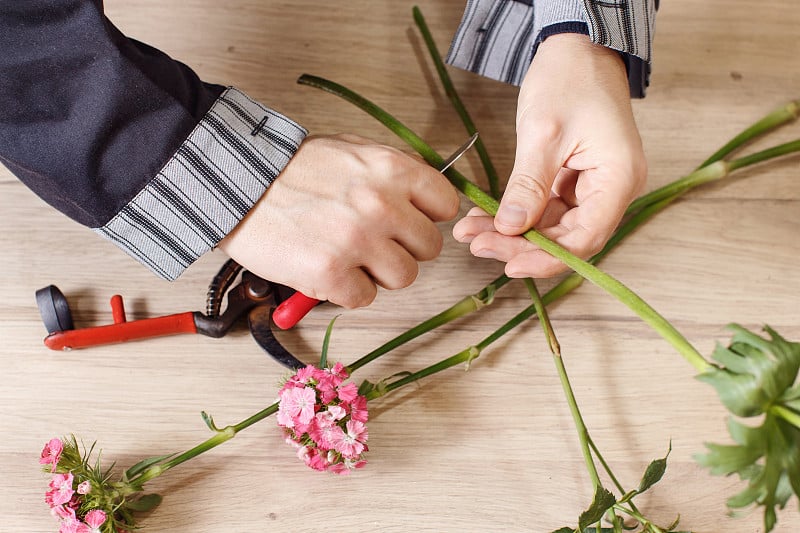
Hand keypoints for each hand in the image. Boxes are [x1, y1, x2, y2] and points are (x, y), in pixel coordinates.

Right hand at [218, 134, 459, 307]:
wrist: (237, 185)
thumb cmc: (292, 169)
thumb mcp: (351, 151)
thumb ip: (393, 175)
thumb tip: (427, 203)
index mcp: (391, 169)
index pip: (446, 204)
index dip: (427, 217)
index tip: (408, 222)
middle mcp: (382, 204)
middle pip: (429, 247)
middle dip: (402, 248)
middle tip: (372, 243)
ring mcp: (358, 240)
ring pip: (403, 277)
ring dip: (377, 274)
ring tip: (346, 257)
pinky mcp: (331, 273)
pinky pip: (364, 298)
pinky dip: (345, 291)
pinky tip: (325, 270)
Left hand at [453, 33, 646, 277]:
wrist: (577, 48)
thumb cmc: (571, 78)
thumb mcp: (544, 133)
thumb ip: (529, 185)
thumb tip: (511, 228)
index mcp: (619, 180)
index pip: (585, 239)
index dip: (546, 258)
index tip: (507, 263)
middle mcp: (612, 190)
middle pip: (567, 238)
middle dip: (520, 245)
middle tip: (476, 244)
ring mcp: (594, 186)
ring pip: (552, 227)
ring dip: (512, 232)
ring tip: (471, 232)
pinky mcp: (574, 181)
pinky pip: (546, 209)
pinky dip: (516, 214)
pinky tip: (485, 217)